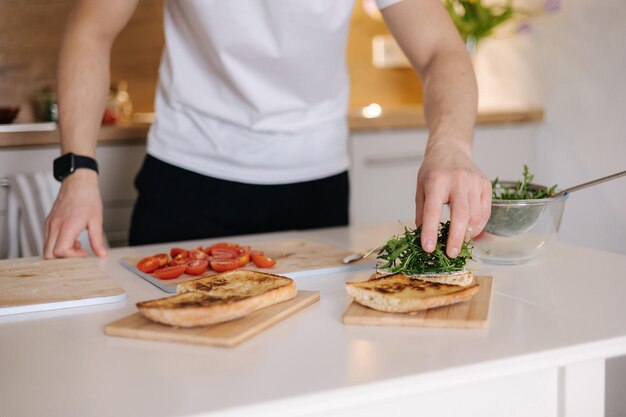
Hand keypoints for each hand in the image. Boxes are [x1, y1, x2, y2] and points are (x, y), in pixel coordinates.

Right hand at [44, 170, 106, 258]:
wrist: (78, 182)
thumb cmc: (88, 198)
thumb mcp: (96, 220)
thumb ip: (97, 239)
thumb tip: (101, 253)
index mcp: (66, 226)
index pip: (60, 251)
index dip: (72, 257)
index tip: (84, 252)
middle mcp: (54, 226)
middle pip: (48, 254)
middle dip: (63, 258)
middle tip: (78, 253)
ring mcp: (49, 224)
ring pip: (46, 248)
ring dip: (61, 251)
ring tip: (77, 244)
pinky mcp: (49, 222)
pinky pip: (48, 239)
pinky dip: (58, 244)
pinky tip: (73, 238)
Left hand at [415, 140, 491, 257]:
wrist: (450, 149)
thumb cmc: (433, 171)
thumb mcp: (420, 188)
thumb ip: (422, 212)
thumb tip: (423, 237)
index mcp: (436, 180)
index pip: (433, 211)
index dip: (430, 232)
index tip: (428, 248)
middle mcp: (458, 180)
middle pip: (461, 215)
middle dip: (456, 238)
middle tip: (451, 254)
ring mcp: (474, 182)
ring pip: (476, 215)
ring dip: (468, 233)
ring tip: (459, 243)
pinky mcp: (485, 185)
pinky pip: (485, 211)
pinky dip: (479, 225)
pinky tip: (470, 232)